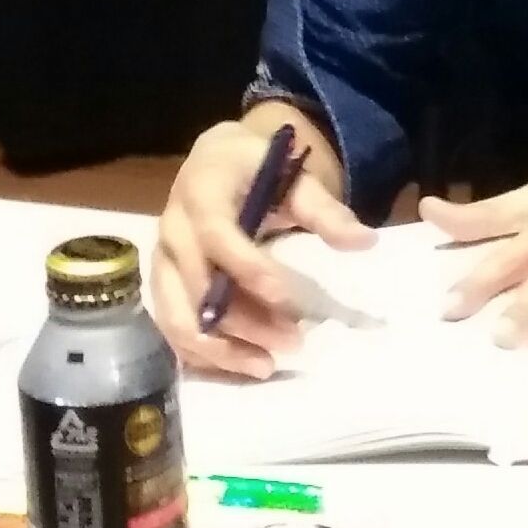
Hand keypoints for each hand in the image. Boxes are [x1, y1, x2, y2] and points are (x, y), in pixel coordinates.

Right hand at [150, 118, 371, 378]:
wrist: (216, 161)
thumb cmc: (257, 167)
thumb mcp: (292, 176)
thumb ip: (324, 210)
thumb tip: (366, 241)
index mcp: (201, 192)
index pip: (216, 235)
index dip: (248, 269)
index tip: (287, 298)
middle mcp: (171, 229)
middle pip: (195, 285)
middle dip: (242, 321)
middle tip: (293, 342)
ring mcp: (162, 260)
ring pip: (177, 316)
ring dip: (219, 348)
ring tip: (266, 366)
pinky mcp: (162, 285)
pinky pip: (173, 328)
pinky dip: (204, 353)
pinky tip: (241, 365)